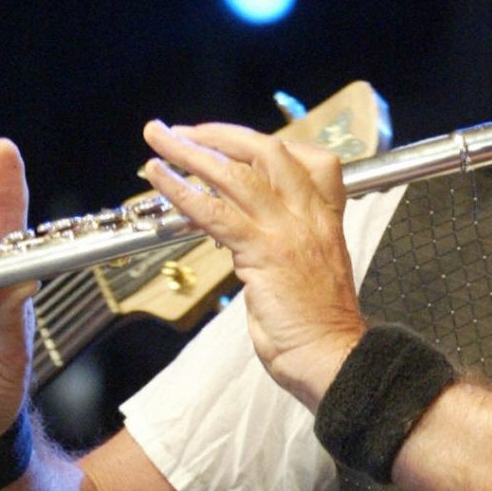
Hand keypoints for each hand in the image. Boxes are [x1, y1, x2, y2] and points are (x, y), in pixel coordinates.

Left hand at [141, 119, 364, 407]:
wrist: (332, 359)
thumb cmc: (319, 331)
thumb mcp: (306, 276)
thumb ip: (278, 251)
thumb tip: (244, 247)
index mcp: (325, 219)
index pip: (311, 160)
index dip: (270, 146)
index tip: (237, 145)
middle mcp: (309, 216)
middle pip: (267, 151)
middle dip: (222, 135)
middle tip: (186, 132)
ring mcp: (287, 231)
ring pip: (235, 173)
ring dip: (191, 151)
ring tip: (160, 138)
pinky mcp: (263, 252)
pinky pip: (215, 212)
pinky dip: (181, 190)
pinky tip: (159, 176)